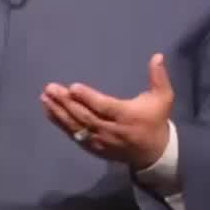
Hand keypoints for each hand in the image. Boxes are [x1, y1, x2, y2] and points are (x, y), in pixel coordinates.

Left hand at [40, 53, 173, 169]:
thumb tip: (157, 56)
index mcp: (128, 116)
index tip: (73, 87)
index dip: (88, 98)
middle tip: (52, 89)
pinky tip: (49, 111)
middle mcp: (112, 130)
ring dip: (59, 112)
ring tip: (45, 98)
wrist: (154, 154)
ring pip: (77, 127)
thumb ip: (159, 77)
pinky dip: (61, 124)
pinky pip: (75, 135)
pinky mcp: (93, 148)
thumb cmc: (156, 120)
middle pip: (86, 117)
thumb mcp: (163, 98)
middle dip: (67, 103)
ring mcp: (101, 141)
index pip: (104, 107)